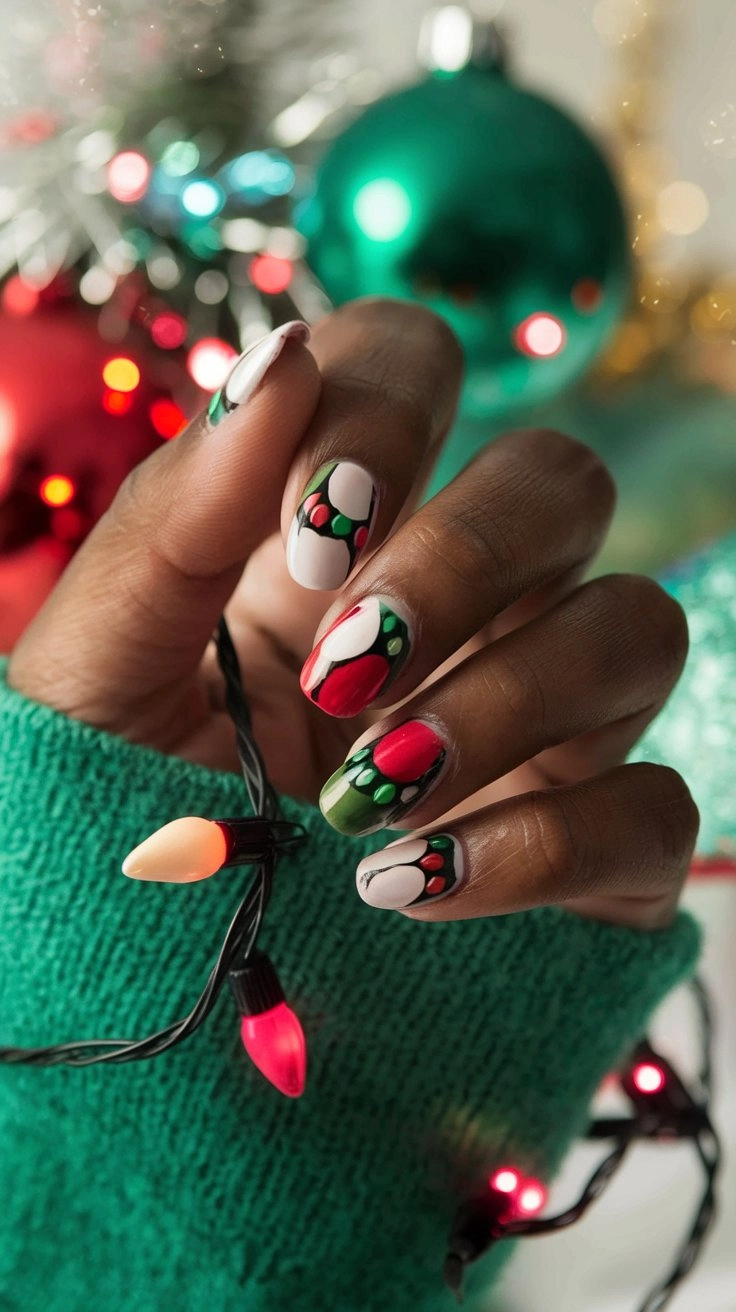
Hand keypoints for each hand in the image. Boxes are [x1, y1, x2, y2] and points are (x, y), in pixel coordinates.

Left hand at [7, 299, 697, 928]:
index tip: (305, 540)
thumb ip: (180, 510)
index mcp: (336, 538)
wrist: (135, 995)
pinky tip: (413, 888)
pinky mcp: (594, 852)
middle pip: (561, 482)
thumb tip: (283, 354)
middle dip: (463, 562)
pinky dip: (542, 846)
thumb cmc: (103, 814)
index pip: (418, 370)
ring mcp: (544, 727)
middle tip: (344, 671)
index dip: (386, 418)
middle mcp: (462, 610)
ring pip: (633, 628)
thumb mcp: (101, 665)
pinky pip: (653, 810)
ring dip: (503, 703)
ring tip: (363, 799)